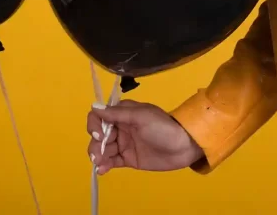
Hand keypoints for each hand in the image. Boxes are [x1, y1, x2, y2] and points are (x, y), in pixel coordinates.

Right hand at [87, 100, 203, 174]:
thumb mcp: (141, 116)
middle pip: (98, 134)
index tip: (99, 134)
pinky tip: (102, 170)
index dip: (95, 124)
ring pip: (102, 149)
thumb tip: (94, 106)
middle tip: (99, 154)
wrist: (183, 147)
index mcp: (124, 113)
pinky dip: (104, 165)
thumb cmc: (162, 127)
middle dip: (95, 144)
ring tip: (102, 164)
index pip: (100, 115)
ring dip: (97, 156)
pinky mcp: (128, 159)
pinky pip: (111, 161)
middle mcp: (121, 127)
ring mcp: (124, 144)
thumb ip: (118, 113)